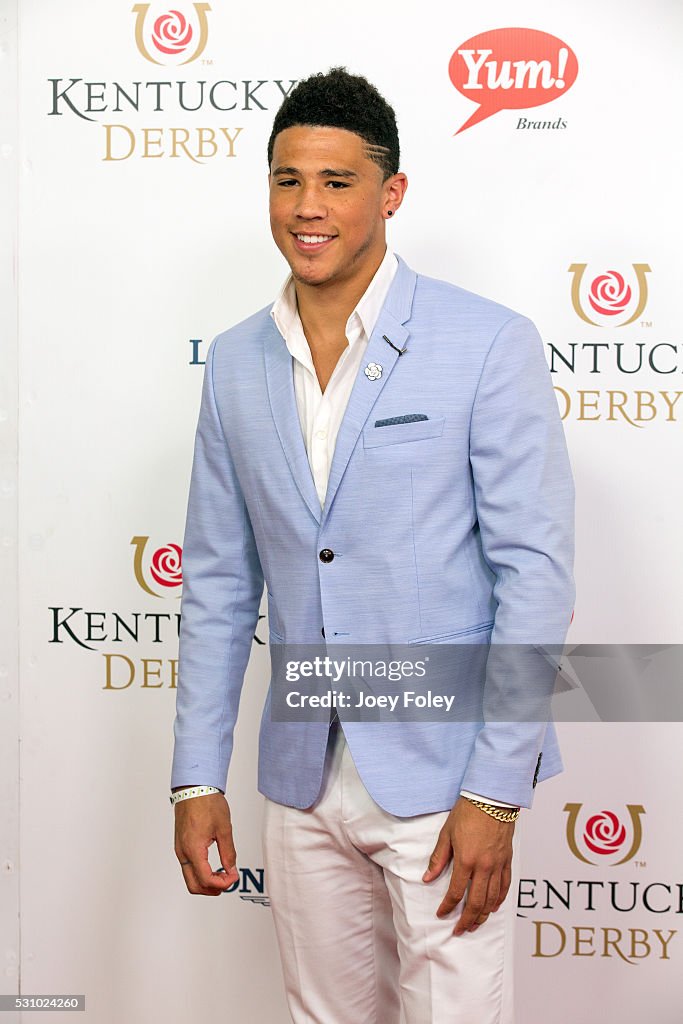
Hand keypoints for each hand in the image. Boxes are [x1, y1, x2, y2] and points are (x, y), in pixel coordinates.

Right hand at [174, 793, 237, 895]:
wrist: (194, 787)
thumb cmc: (207, 802)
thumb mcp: (224, 828)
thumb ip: (228, 853)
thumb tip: (231, 870)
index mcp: (193, 849)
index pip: (206, 879)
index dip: (222, 883)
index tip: (234, 877)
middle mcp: (183, 852)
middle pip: (194, 885)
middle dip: (211, 889)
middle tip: (227, 883)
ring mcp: (180, 849)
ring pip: (189, 877)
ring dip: (205, 882)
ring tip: (222, 876)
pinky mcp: (181, 844)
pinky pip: (187, 867)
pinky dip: (200, 873)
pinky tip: (213, 867)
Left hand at [422, 796, 514, 934]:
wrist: (492, 798)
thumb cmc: (467, 812)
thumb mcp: (447, 834)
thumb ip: (438, 858)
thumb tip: (427, 878)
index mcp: (466, 860)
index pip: (456, 892)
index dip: (447, 906)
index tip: (441, 914)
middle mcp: (484, 867)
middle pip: (476, 902)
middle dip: (467, 919)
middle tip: (460, 930)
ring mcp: (497, 865)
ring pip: (492, 898)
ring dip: (483, 915)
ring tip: (475, 924)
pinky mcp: (507, 860)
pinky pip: (505, 886)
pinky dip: (500, 899)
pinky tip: (494, 907)